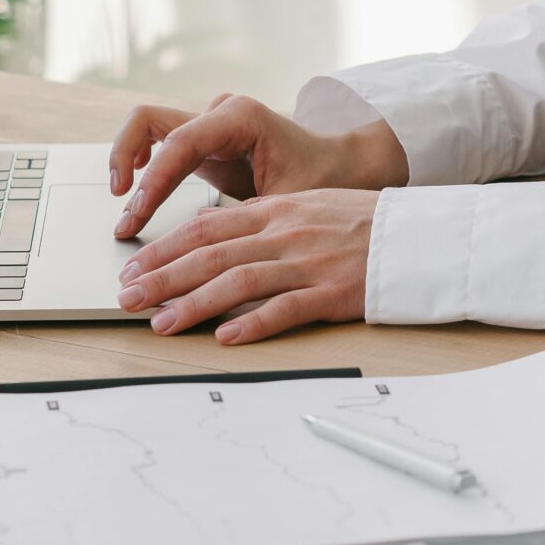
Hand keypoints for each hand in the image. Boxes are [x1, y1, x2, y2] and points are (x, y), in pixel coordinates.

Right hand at [109, 93, 405, 237]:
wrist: (342, 166)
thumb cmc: (322, 181)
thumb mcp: (286, 205)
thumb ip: (243, 224)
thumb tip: (200, 256)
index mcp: (239, 117)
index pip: (177, 145)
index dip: (151, 184)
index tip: (135, 217)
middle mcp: (218, 111)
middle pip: (148, 121)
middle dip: (125, 162)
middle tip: (120, 207)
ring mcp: (208, 122)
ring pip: (147, 128)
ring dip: (128, 163)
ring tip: (124, 207)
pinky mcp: (204, 140)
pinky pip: (159, 146)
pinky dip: (143, 168)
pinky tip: (139, 200)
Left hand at [115, 188, 377, 343]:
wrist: (418, 236)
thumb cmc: (362, 224)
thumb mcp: (307, 206)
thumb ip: (261, 220)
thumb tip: (212, 234)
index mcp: (276, 211)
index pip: (206, 227)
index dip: (164, 248)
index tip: (133, 267)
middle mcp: (285, 233)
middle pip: (210, 254)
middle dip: (162, 276)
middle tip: (126, 297)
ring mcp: (308, 264)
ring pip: (238, 281)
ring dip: (194, 303)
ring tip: (162, 324)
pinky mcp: (332, 293)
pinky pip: (286, 309)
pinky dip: (253, 323)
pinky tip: (225, 338)